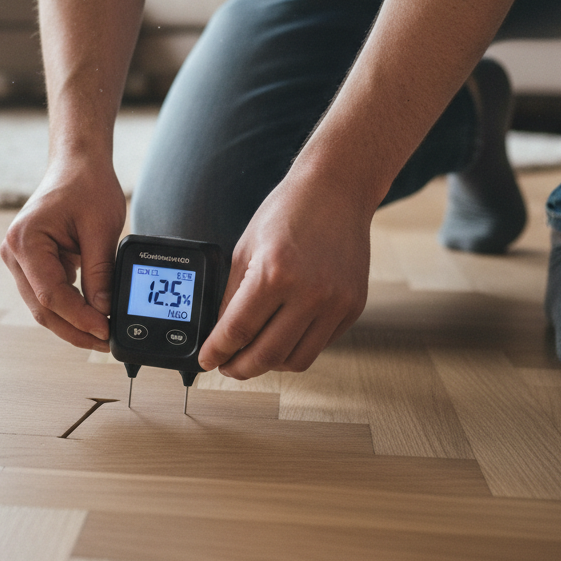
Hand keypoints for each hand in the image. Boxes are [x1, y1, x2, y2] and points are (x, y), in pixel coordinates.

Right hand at [1, 156, 124, 349]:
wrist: (77, 165)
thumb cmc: (86, 186)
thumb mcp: (101, 229)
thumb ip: (100, 272)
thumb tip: (105, 311)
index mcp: (25, 241)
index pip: (50, 294)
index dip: (79, 318)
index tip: (104, 330)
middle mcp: (14, 253)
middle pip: (42, 307)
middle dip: (75, 328)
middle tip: (105, 342)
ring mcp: (20, 260)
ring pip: (44, 306)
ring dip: (72, 322)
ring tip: (102, 334)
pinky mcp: (32, 263)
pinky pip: (49, 294)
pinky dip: (70, 308)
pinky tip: (92, 316)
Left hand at [199, 168, 372, 376]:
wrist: (336, 192)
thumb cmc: (287, 212)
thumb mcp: (245, 249)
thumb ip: (232, 296)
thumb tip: (220, 333)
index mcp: (275, 274)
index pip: (238, 331)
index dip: (217, 351)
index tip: (207, 359)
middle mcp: (309, 293)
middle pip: (267, 355)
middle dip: (240, 368)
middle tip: (227, 365)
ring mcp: (336, 304)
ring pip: (296, 360)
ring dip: (269, 365)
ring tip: (253, 354)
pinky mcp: (353, 308)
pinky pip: (320, 344)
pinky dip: (296, 347)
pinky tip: (282, 336)